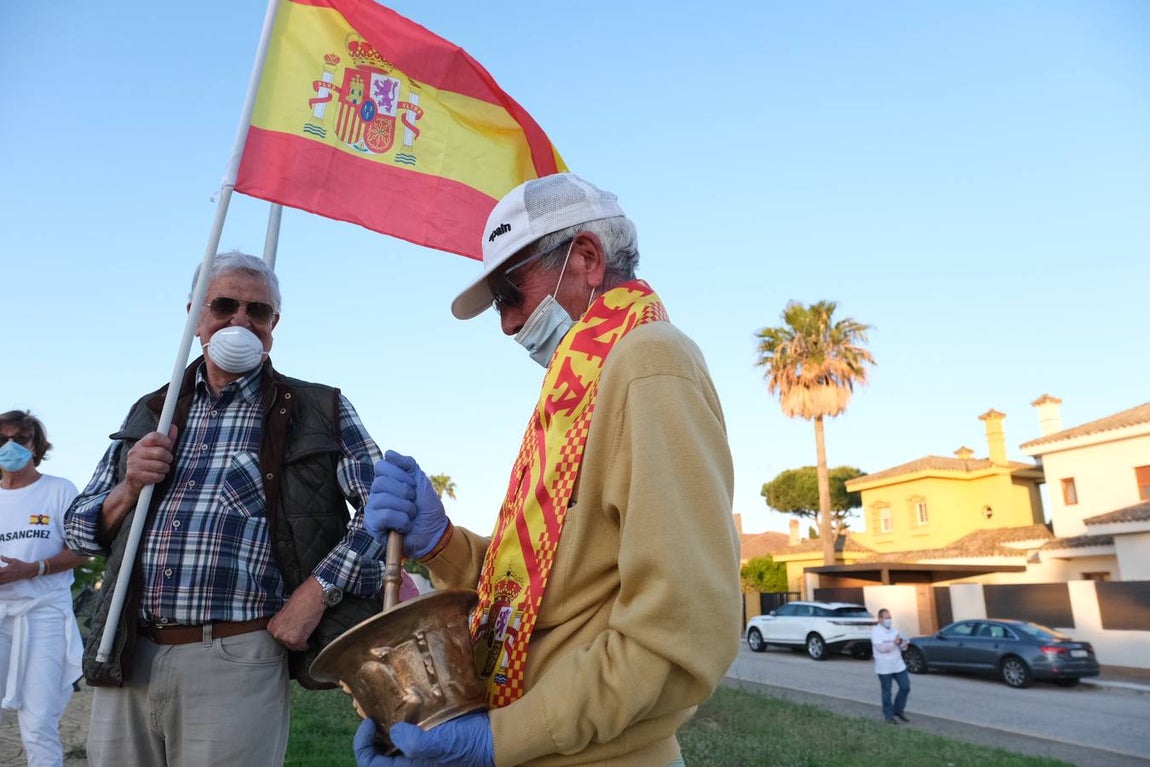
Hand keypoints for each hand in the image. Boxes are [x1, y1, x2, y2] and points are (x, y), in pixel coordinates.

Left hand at [0, 556, 35, 584]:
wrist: (27, 571)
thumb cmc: (21, 565)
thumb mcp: (13, 560)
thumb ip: (5, 559)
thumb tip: (1, 556)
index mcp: (4, 570)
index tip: (0, 567)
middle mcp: (4, 576)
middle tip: (1, 569)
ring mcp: (6, 579)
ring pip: (0, 580)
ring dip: (0, 576)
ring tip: (2, 572)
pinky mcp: (8, 581)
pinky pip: (1, 583)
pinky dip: (1, 580)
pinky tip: (2, 576)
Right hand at [123, 426, 177, 495]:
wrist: (133, 483)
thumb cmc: (149, 464)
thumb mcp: (157, 451)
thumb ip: (166, 440)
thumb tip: (173, 427)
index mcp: (141, 443)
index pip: (154, 436)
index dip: (165, 441)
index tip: (169, 446)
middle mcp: (134, 452)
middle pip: (160, 452)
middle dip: (168, 458)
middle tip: (167, 461)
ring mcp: (132, 463)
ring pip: (159, 465)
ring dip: (165, 469)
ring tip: (162, 469)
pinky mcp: (133, 475)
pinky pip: (155, 476)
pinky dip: (159, 477)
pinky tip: (156, 476)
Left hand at [268, 577, 324, 650]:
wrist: (312, 596)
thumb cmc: (301, 599)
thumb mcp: (285, 612)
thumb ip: (282, 623)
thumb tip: (286, 629)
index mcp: (272, 625)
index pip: (278, 638)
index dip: (288, 634)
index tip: (293, 633)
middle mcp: (276, 632)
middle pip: (286, 644)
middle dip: (294, 638)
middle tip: (301, 631)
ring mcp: (286, 637)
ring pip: (294, 647)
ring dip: (300, 641)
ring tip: (305, 632)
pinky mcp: (297, 640)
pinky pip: (302, 647)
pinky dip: (307, 644)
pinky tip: (308, 637)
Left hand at [353, 713, 493, 766]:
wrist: (493, 739)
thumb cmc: (465, 743)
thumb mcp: (436, 744)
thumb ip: (412, 742)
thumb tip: (394, 732)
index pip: (371, 765)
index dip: (362, 744)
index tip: (369, 722)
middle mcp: (413, 766)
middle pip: (379, 757)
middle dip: (371, 738)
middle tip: (374, 715)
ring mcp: (422, 757)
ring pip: (392, 748)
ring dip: (385, 732)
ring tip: (387, 712)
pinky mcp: (431, 745)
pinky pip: (408, 740)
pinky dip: (402, 728)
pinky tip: (406, 712)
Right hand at [364, 451, 447, 558]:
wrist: (433, 532)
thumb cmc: (426, 507)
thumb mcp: (421, 481)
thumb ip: (407, 464)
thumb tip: (389, 453)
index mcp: (386, 480)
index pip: (381, 466)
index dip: (400, 474)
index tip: (413, 485)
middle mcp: (376, 493)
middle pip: (381, 482)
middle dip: (404, 492)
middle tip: (412, 501)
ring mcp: (372, 509)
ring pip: (382, 499)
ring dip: (405, 508)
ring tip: (410, 515)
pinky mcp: (372, 525)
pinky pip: (384, 516)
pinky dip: (401, 520)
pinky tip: (405, 526)